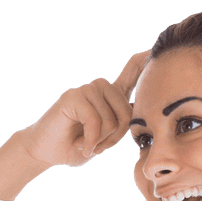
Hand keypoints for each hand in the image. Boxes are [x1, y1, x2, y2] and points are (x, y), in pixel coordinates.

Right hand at [18, 49, 149, 168]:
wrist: (48, 152)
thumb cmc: (77, 146)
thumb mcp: (106, 138)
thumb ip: (121, 125)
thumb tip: (137, 110)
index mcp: (112, 95)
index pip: (132, 72)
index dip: (144, 61)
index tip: (153, 49)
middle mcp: (101, 88)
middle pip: (127, 114)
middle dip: (115, 139)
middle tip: (97, 146)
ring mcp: (87, 89)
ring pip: (111, 121)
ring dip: (100, 141)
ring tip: (86, 143)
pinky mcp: (73, 96)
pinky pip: (94, 121)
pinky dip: (90, 140)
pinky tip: (81, 145)